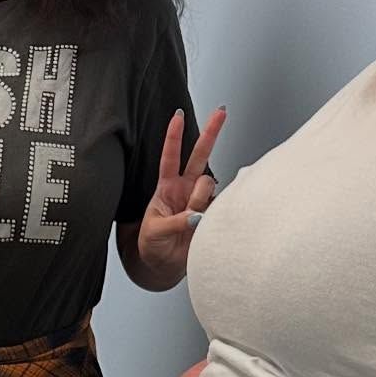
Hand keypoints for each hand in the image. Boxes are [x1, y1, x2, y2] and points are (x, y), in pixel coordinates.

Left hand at [136, 106, 226, 278]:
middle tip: (222, 111)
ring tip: (192, 221)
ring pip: (209, 185)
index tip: (178, 116)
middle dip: (211, 132)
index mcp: (166, 188)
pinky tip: (205, 223)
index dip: (173, 136)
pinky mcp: (212, 214)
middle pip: (199, 155)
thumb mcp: (156, 232)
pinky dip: (214, 213)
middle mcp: (185, 189)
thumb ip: (177, 222)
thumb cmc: (153, 245)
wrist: (163, 265)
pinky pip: (219, 206)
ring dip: (200, 200)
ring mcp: (200, 201)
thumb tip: (198, 215)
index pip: (169, 157)